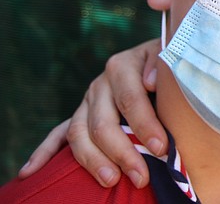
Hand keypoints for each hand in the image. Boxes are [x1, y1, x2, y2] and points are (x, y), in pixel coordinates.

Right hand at [18, 39, 165, 187]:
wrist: (161, 55)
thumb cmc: (171, 61)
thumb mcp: (172, 54)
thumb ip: (162, 65)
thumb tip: (149, 81)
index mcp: (122, 66)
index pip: (130, 99)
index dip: (144, 125)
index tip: (160, 148)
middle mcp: (101, 83)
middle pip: (103, 123)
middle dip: (123, 153)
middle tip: (141, 177)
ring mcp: (87, 100)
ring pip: (79, 133)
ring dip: (93, 160)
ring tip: (111, 181)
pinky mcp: (81, 114)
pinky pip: (58, 134)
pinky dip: (43, 152)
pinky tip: (30, 172)